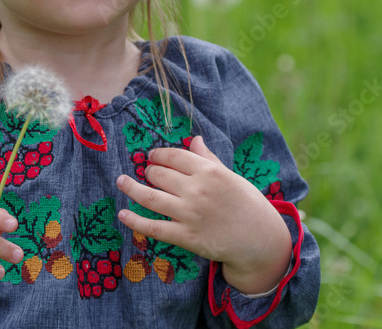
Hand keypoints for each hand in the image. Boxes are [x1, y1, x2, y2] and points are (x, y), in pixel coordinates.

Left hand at [116, 136, 291, 294]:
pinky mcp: (186, 237)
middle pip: (159, 174)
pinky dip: (134, 220)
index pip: (174, 156)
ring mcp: (190, 214)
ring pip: (149, 197)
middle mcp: (197, 190)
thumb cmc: (248, 205)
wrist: (260, 241)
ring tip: (121, 181)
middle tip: (146, 172)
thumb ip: (209, 159)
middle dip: (149, 171)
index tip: (152, 156)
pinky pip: (153, 227)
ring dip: (130, 187)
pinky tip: (123, 214)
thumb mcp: (231, 176)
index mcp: (209, 171)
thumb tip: (195, 139)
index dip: (158, 155)